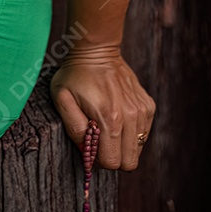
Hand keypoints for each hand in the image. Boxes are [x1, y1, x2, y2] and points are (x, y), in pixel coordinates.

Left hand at [49, 46, 155, 170]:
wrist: (96, 49)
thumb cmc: (75, 74)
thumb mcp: (62, 99)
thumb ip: (74, 128)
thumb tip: (87, 151)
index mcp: (109, 118)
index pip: (112, 162)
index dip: (98, 159)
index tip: (91, 144)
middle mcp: (131, 116)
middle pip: (129, 162)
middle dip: (113, 156)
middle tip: (100, 138)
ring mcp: (142, 110)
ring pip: (137, 149)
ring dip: (123, 143)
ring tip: (107, 123)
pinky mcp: (148, 105)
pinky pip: (143, 133)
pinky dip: (131, 131)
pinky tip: (118, 114)